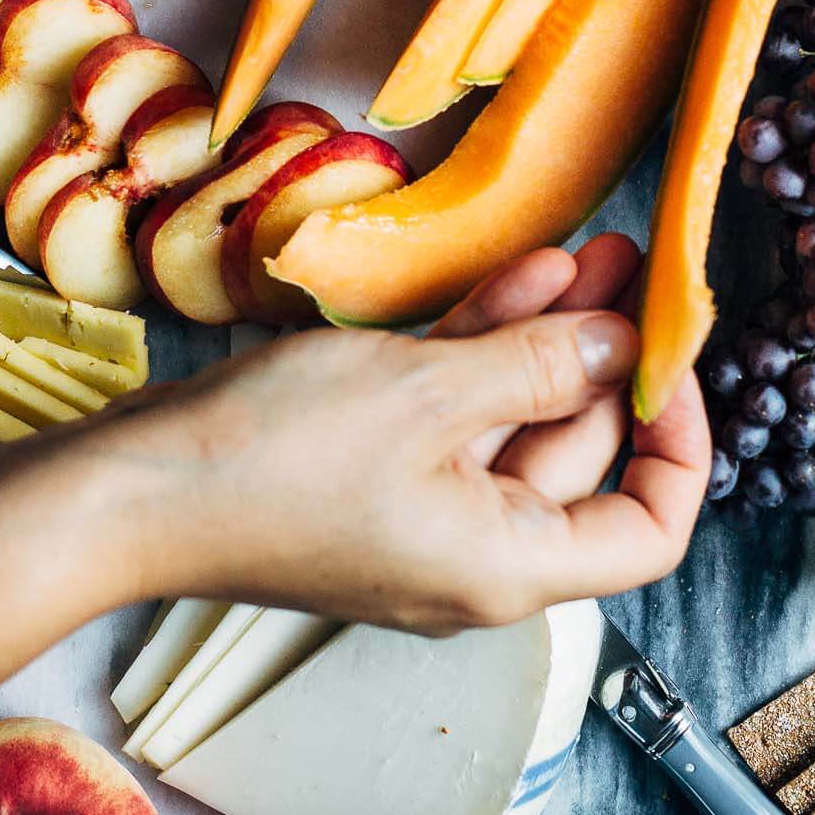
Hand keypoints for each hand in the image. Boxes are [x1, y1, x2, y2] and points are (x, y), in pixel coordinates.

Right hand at [88, 241, 710, 632]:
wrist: (135, 490)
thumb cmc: (275, 457)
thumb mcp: (427, 396)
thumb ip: (536, 366)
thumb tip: (619, 343)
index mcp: (509, 563)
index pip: (647, 528)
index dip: (678, 442)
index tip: (668, 357)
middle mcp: (477, 547)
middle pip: (578, 453)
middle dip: (606, 354)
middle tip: (631, 266)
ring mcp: (423, 508)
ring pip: (514, 416)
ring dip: (550, 335)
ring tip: (591, 251)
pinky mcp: (375, 468)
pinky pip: (455, 408)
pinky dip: (487, 345)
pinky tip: (521, 273)